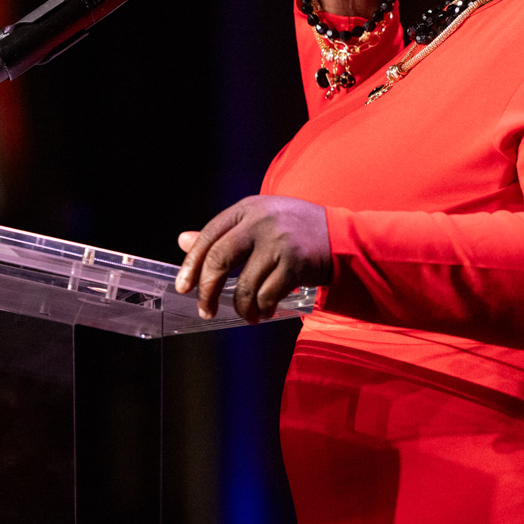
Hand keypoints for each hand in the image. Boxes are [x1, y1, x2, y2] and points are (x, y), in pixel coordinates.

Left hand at [174, 195, 332, 321]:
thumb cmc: (295, 230)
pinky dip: (262, 308)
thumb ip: (223, 233)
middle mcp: (261, 221)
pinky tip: (265, 310)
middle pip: (219, 259)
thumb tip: (182, 240)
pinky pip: (267, 295)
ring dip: (241, 308)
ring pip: (244, 285)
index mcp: (247, 208)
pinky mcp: (295, 263)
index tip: (184, 287)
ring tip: (246, 315)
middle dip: (207, 290)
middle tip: (205, 310)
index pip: (208, 235)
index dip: (191, 264)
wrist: (341, 236)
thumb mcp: (258, 221)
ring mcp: (279, 241)